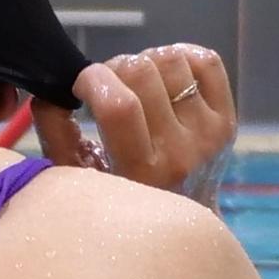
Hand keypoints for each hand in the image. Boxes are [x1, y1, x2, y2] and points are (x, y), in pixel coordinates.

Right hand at [37, 43, 235, 199]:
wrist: (183, 223)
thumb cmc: (122, 200)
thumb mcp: (77, 178)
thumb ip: (56, 133)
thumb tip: (50, 92)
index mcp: (141, 170)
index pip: (118, 104)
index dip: (92, 79)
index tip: (81, 86)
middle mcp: (181, 151)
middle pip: (143, 72)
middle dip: (115, 67)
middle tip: (109, 87)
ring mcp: (210, 133)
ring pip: (173, 60)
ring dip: (147, 62)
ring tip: (137, 84)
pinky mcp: (228, 119)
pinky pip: (206, 61)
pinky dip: (181, 55)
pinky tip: (164, 75)